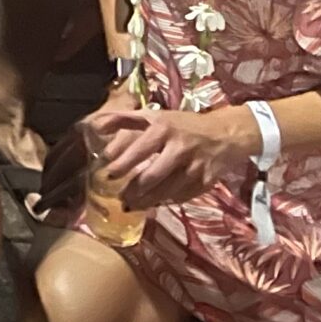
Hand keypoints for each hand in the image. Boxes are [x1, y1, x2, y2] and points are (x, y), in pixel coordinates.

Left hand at [85, 106, 254, 208]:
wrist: (224, 134)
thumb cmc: (183, 124)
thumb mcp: (154, 116)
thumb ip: (124, 119)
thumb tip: (96, 125)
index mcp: (164, 128)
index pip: (139, 149)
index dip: (122, 164)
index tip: (108, 174)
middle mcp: (180, 148)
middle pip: (153, 176)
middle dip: (134, 190)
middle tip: (120, 198)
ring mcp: (195, 167)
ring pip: (166, 191)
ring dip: (147, 201)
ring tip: (131, 205)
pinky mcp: (205, 182)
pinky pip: (181, 197)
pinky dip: (166, 201)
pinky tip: (155, 203)